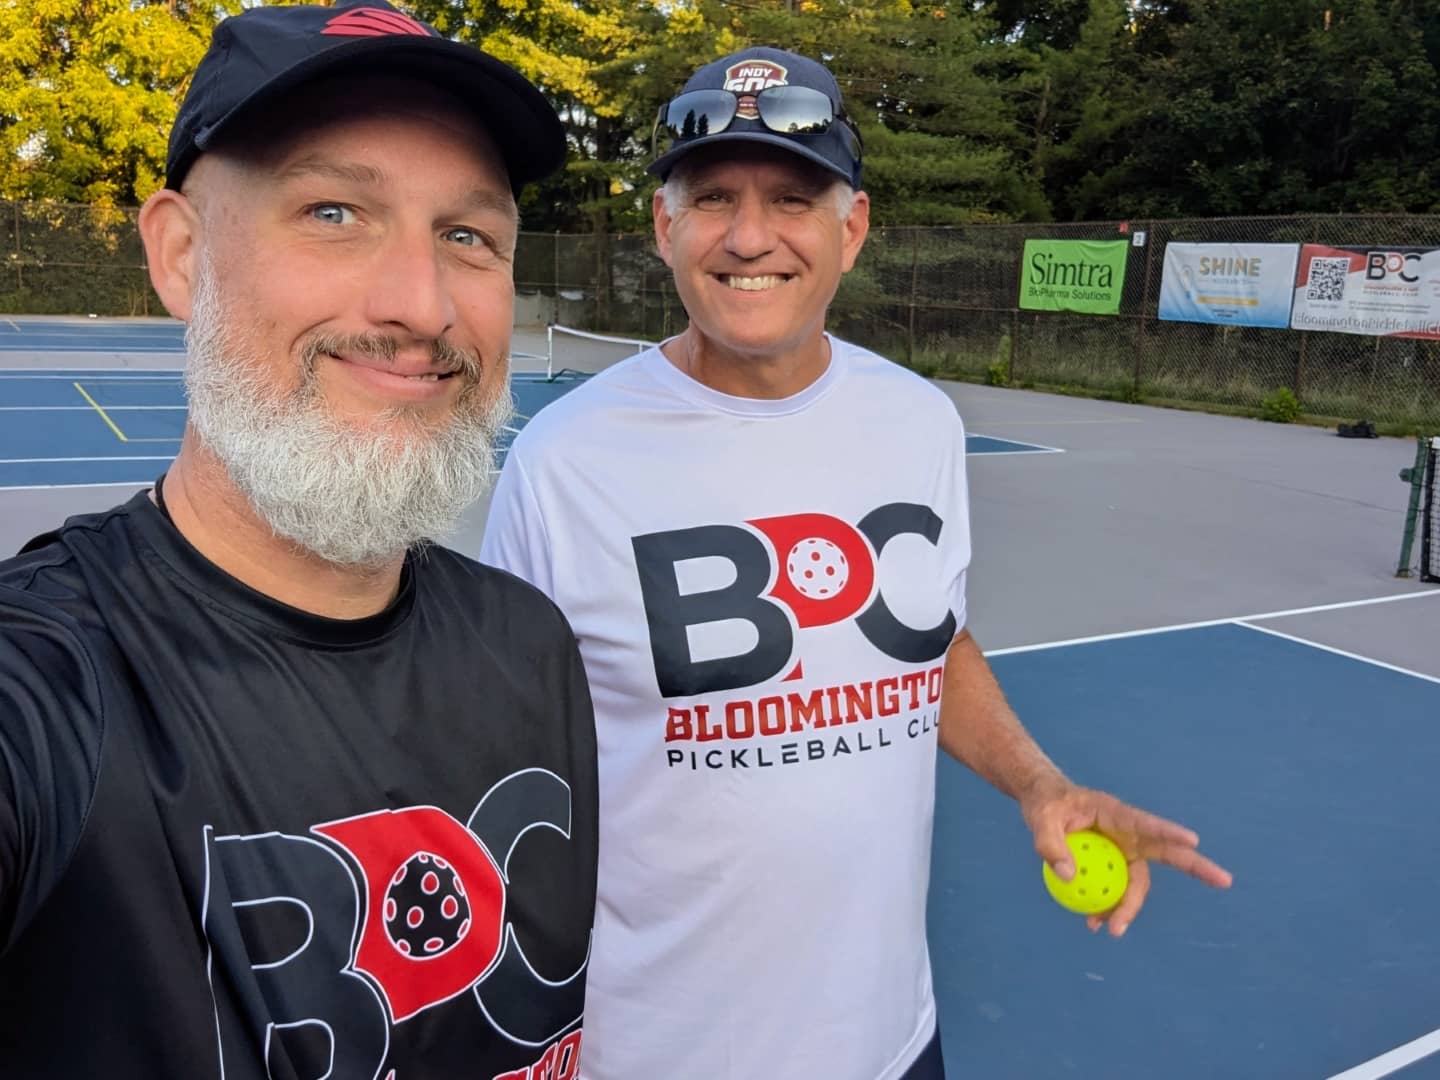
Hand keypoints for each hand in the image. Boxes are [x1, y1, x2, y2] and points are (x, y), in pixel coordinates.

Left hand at [1019, 780, 1232, 936]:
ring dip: (1130, 908)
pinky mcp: (1114, 866)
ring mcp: (1124, 852)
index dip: (1169, 832)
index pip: (1146, 823)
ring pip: (1138, 884)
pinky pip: (1117, 891)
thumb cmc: (1046, 803)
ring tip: (1112, 930)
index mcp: (1116, 814)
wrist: (1043, 805)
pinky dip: (1109, 908)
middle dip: (1197, 867)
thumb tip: (1069, 877)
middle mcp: (1128, 834)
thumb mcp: (1041, 817)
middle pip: (1167, 853)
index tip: (1192, 840)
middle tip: (1226, 881)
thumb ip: (1050, 844)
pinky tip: (1094, 924)